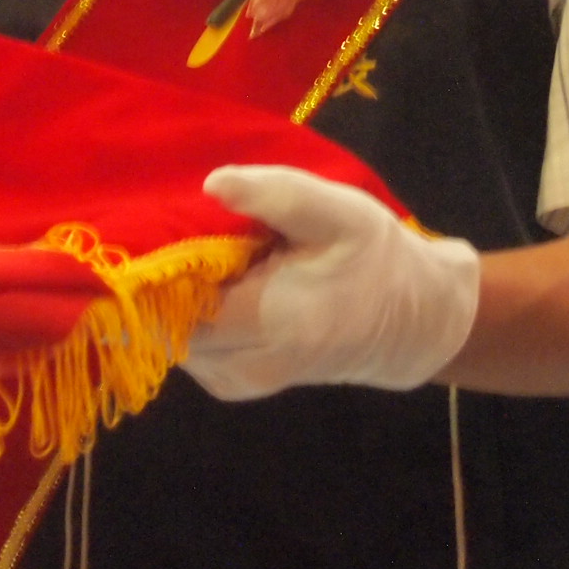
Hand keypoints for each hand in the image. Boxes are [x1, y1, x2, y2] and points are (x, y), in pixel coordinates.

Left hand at [183, 165, 478, 400]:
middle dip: (163, 278)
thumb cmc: (373, 258)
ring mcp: (237, 383)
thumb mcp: (337, 212)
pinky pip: (188, 348)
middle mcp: (247, 365)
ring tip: (210, 257)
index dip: (159, 263)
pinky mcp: (233, 385)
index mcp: (274, 320)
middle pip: (165, 323)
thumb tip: (210, 183)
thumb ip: (276, 194)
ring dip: (175, 297)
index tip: (163, 224)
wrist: (409, 322)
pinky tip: (219, 286)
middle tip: (186, 233)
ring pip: (170, 338)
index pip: (178, 302)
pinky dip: (189, 316)